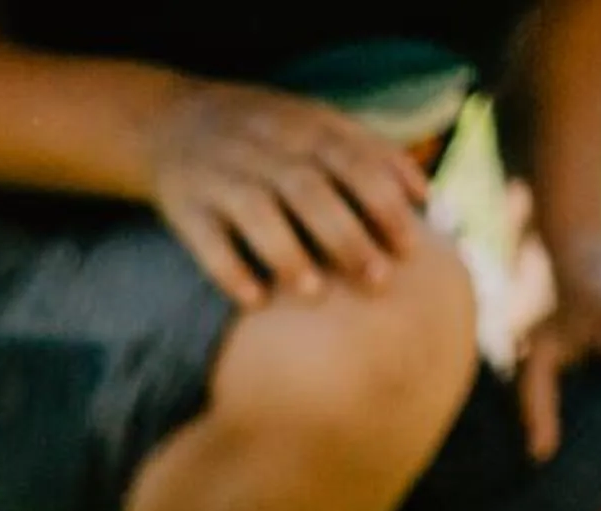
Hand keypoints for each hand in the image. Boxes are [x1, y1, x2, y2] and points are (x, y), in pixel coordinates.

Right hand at [144, 82, 428, 309]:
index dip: (382, 202)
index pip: (351, 160)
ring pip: (256, 211)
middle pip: (308, 190)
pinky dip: (229, 269)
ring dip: (287, 252)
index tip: (411, 247)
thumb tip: (430, 198)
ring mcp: (220, 176)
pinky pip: (206, 240)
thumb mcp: (317, 123)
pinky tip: (255, 300)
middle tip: (378, 281)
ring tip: (316, 293)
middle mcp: (262, 149)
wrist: (170, 121)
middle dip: (346, 235)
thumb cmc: (266, 134)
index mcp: (302, 127)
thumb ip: (371, 154)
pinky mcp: (185, 207)